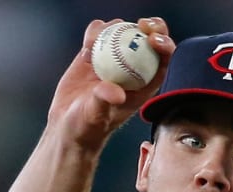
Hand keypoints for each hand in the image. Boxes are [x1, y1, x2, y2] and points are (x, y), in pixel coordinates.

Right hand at [47, 17, 174, 149]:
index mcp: (144, 85)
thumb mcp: (95, 115)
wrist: (67, 124)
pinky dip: (95, 32)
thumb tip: (117, 93)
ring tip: (103, 35)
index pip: (164, 62)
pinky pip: (99, 35)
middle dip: (152, 27)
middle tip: (142, 24)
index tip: (153, 38)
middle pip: (150, 41)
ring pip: (124, 33)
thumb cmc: (87, 126)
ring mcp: (114, 60)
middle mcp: (132, 69)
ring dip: (118, 26)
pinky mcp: (95, 54)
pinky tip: (88, 43)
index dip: (165, 45)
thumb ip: (104, 100)